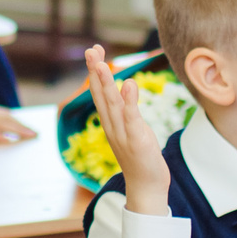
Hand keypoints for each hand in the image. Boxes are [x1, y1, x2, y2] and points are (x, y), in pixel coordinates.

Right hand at [82, 45, 170, 208]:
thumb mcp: (132, 128)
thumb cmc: (140, 156)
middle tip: (91, 50)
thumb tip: (126, 87)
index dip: (96, 72)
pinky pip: (132, 119)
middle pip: (102, 95)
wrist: (146, 187)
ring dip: (106, 83)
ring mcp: (123, 134)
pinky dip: (129, 102)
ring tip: (101, 64)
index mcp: (110, 122)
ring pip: (112, 105)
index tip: (94, 51)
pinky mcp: (137, 141)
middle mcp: (112, 126)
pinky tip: (129, 85)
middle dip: (96, 72)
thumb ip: (126, 109)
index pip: (100, 93)